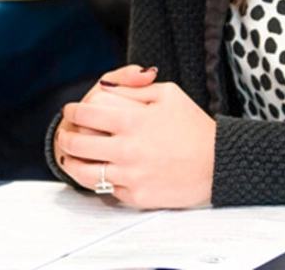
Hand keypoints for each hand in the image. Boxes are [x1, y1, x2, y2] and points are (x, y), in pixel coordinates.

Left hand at [55, 72, 214, 208]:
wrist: (219, 164)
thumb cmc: (193, 125)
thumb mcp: (167, 93)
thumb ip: (132, 86)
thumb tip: (104, 86)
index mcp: (132, 120)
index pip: (86, 113)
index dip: (73, 110)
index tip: (70, 109)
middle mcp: (128, 149)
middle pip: (79, 143)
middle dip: (66, 137)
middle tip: (65, 134)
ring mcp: (131, 175)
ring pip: (85, 172)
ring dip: (72, 162)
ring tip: (69, 156)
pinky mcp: (138, 197)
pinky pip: (107, 190)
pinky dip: (97, 182)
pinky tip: (95, 173)